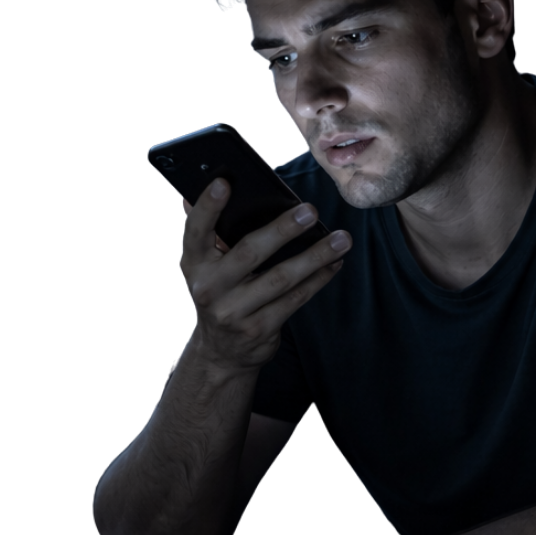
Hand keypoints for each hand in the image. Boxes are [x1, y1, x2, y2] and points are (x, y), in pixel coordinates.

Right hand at [180, 178, 351, 374]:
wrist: (221, 352)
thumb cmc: (221, 293)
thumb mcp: (206, 267)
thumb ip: (214, 234)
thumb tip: (223, 184)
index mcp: (194, 263)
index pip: (195, 231)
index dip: (207, 206)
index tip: (224, 182)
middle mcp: (209, 288)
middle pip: (248, 253)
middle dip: (282, 230)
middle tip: (310, 211)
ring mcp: (233, 312)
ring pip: (280, 279)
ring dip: (315, 256)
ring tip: (341, 239)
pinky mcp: (258, 329)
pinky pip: (294, 300)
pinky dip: (317, 279)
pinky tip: (333, 263)